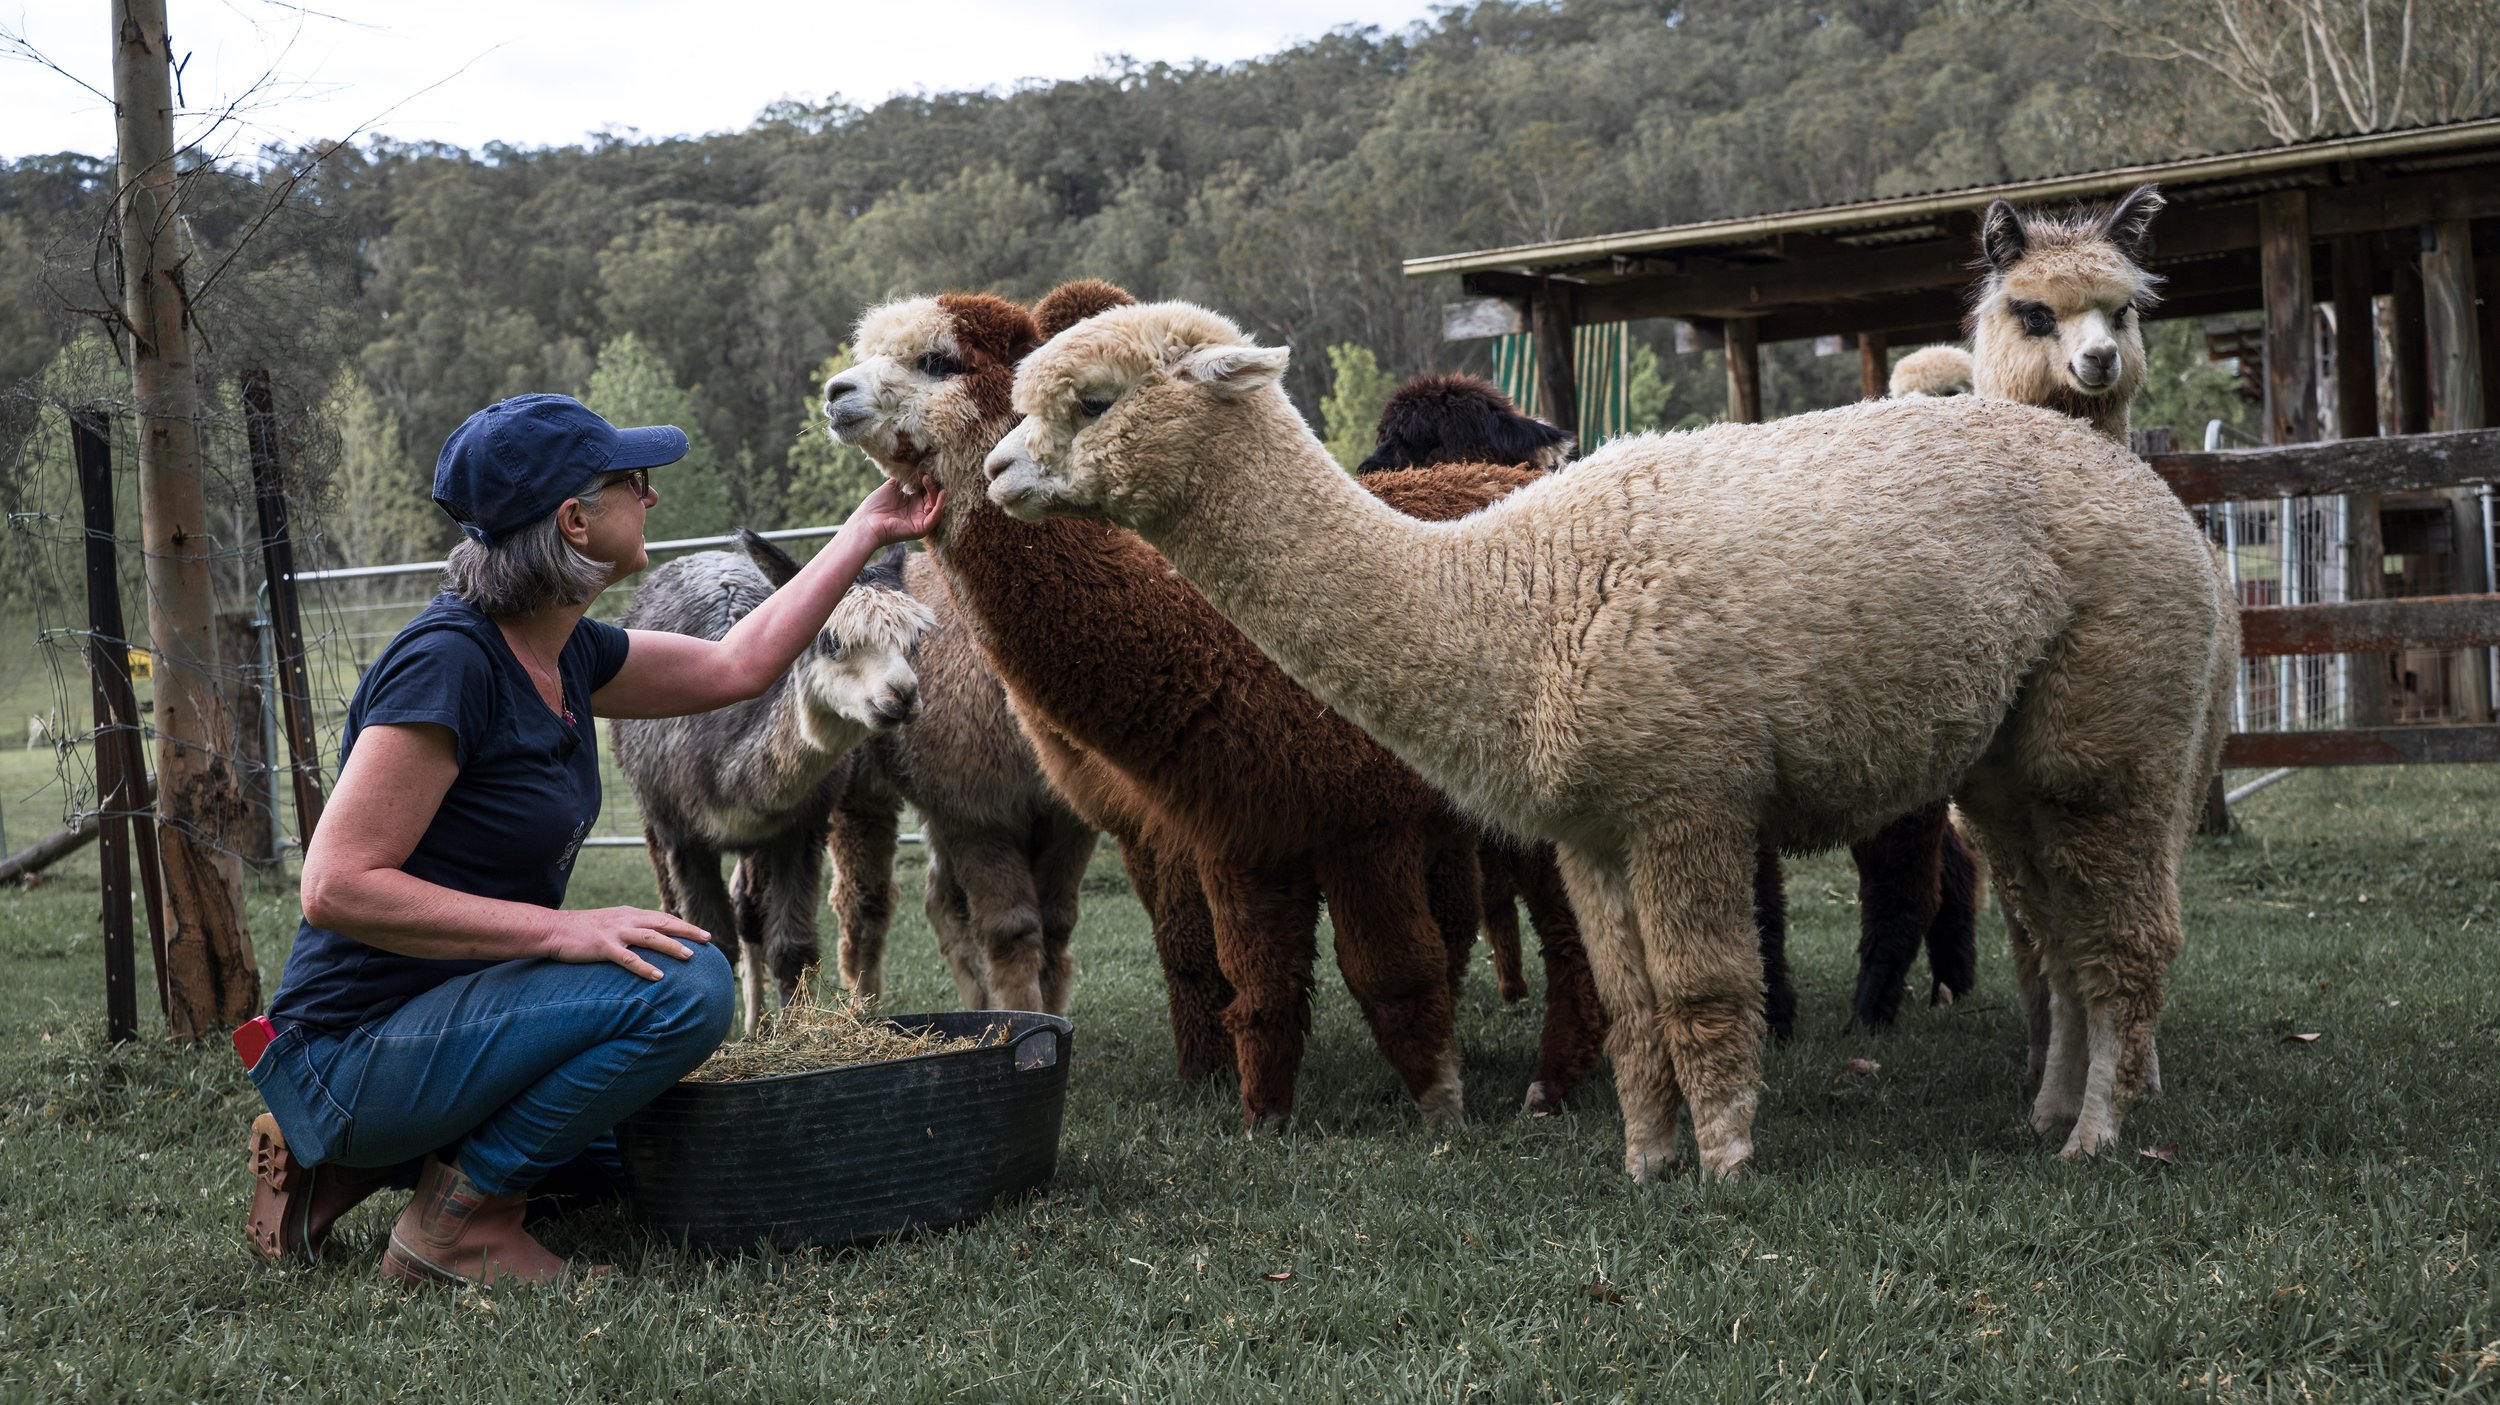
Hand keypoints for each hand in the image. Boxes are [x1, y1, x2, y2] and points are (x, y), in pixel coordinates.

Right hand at [543, 906, 712, 980]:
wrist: (552, 930)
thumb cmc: (581, 931)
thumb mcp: (609, 924)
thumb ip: (628, 928)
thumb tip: (646, 938)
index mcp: (629, 914)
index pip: (662, 918)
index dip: (683, 925)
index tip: (701, 933)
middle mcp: (626, 919)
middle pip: (664, 923)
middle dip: (688, 931)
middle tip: (708, 939)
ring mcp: (615, 932)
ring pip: (651, 937)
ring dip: (672, 946)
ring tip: (689, 957)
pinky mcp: (603, 946)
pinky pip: (628, 958)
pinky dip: (645, 967)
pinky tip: (658, 976)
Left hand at [846, 476, 946, 546]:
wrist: (866, 523)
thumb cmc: (875, 507)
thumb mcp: (891, 487)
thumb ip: (903, 479)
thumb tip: (911, 465)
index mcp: (910, 503)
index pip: (924, 490)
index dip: (926, 481)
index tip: (925, 470)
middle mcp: (917, 512)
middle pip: (931, 497)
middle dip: (931, 486)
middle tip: (927, 475)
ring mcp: (919, 521)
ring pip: (935, 506)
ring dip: (935, 493)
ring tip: (929, 481)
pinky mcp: (921, 529)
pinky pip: (934, 518)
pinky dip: (940, 506)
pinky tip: (942, 494)